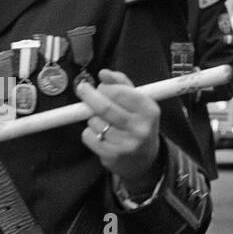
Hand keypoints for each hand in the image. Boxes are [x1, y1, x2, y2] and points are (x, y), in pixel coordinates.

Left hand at [76, 69, 160, 190]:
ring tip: (103, 121)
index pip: (119, 92)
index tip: (100, 85)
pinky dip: (89, 132)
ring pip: (94, 121)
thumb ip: (122, 84)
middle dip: (89, 96)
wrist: (144, 160)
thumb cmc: (137, 124)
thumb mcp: (138, 103)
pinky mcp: (112, 156)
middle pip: (105, 107)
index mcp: (149, 111)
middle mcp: (140, 128)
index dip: (105, 87)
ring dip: (92, 117)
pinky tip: (100, 134)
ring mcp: (126, 144)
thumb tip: (104, 73)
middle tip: (83, 90)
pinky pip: (89, 136)